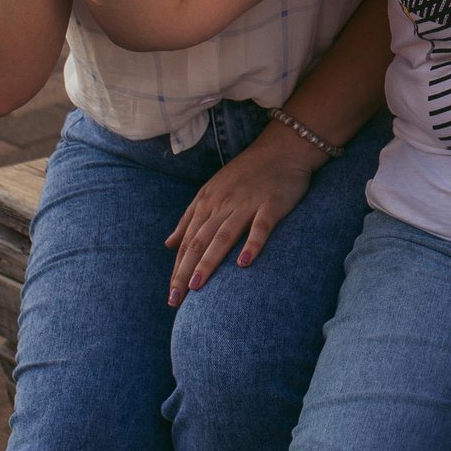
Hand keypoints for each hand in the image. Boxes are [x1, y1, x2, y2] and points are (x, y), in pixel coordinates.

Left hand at [163, 128, 322, 304]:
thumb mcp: (211, 192)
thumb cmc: (246, 173)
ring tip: (197, 287)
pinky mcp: (271, 205)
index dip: (177, 269)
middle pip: (198, 242)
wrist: (282, 149)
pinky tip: (244, 264)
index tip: (171, 295)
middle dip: (184, 273)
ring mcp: (246, 205)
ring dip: (208, 262)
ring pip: (223, 237)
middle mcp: (222, 205)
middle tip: (176, 301)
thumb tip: (168, 244)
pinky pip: (260, 227)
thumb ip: (189, 218)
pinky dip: (251, 244)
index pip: (187, 242)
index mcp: (206, 204)